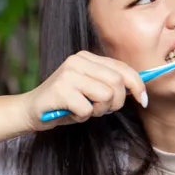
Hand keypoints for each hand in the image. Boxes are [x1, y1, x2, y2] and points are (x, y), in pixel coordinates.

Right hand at [22, 51, 146, 130]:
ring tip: (85, 110)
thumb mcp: (90, 89)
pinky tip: (70, 113)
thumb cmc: (66, 103)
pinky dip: (82, 117)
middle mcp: (78, 61)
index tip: (143, 100)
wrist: (31, 110)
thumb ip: (109, 84)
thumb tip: (139, 89)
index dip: (138, 85)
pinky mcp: (60, 90)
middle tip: (103, 110)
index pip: (122, 68)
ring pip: (106, 96)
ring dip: (99, 111)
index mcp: (87, 57)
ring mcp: (68, 74)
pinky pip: (87, 109)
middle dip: (117, 103)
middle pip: (117, 83)